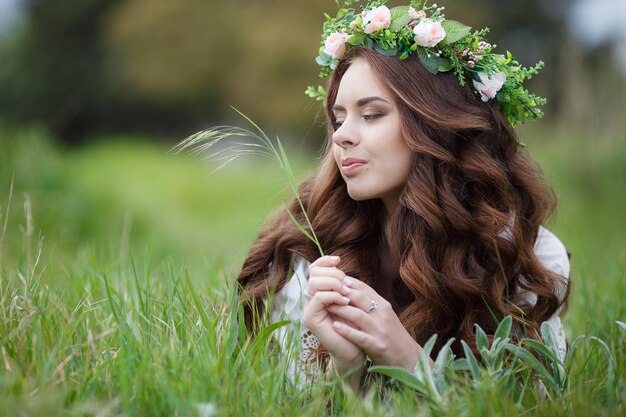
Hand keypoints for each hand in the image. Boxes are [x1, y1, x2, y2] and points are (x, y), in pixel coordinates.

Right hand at [302, 256, 365, 375]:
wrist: (355, 349)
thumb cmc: (355, 325)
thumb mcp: (350, 299)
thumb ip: (342, 283)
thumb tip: (338, 264)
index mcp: (319, 291)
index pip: (314, 269)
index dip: (324, 261)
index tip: (338, 260)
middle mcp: (311, 298)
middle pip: (313, 274)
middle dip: (332, 274)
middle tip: (346, 283)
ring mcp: (309, 309)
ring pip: (313, 284)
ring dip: (333, 284)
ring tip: (347, 292)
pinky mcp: (311, 319)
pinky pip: (317, 299)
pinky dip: (332, 296)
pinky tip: (345, 301)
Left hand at [326, 276, 431, 370]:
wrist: (408, 359)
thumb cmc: (392, 336)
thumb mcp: (384, 316)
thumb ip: (371, 304)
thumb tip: (352, 289)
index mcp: (384, 306)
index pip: (364, 289)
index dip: (348, 283)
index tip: (333, 279)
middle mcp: (383, 315)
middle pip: (360, 298)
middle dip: (342, 293)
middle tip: (325, 289)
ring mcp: (380, 330)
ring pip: (358, 315)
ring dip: (341, 309)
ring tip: (326, 306)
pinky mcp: (378, 346)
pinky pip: (360, 336)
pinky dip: (347, 331)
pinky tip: (335, 326)